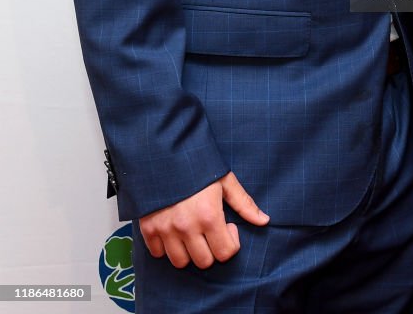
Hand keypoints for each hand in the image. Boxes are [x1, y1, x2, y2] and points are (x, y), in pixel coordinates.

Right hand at [139, 171, 268, 268]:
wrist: (164, 151)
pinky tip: (173, 230)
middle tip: (210, 229)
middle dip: (211, 249)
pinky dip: (166, 247)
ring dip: (189, 251)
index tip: (227, 226)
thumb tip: (264, 221)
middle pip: (204, 262)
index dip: (231, 242)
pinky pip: (158, 254)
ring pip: (181, 262)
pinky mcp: (148, 228)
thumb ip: (244, 203)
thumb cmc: (198, 163)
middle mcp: (187, 227)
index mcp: (209, 215)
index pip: (225, 253)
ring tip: (192, 231)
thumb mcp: (224, 180)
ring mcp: (165, 229)